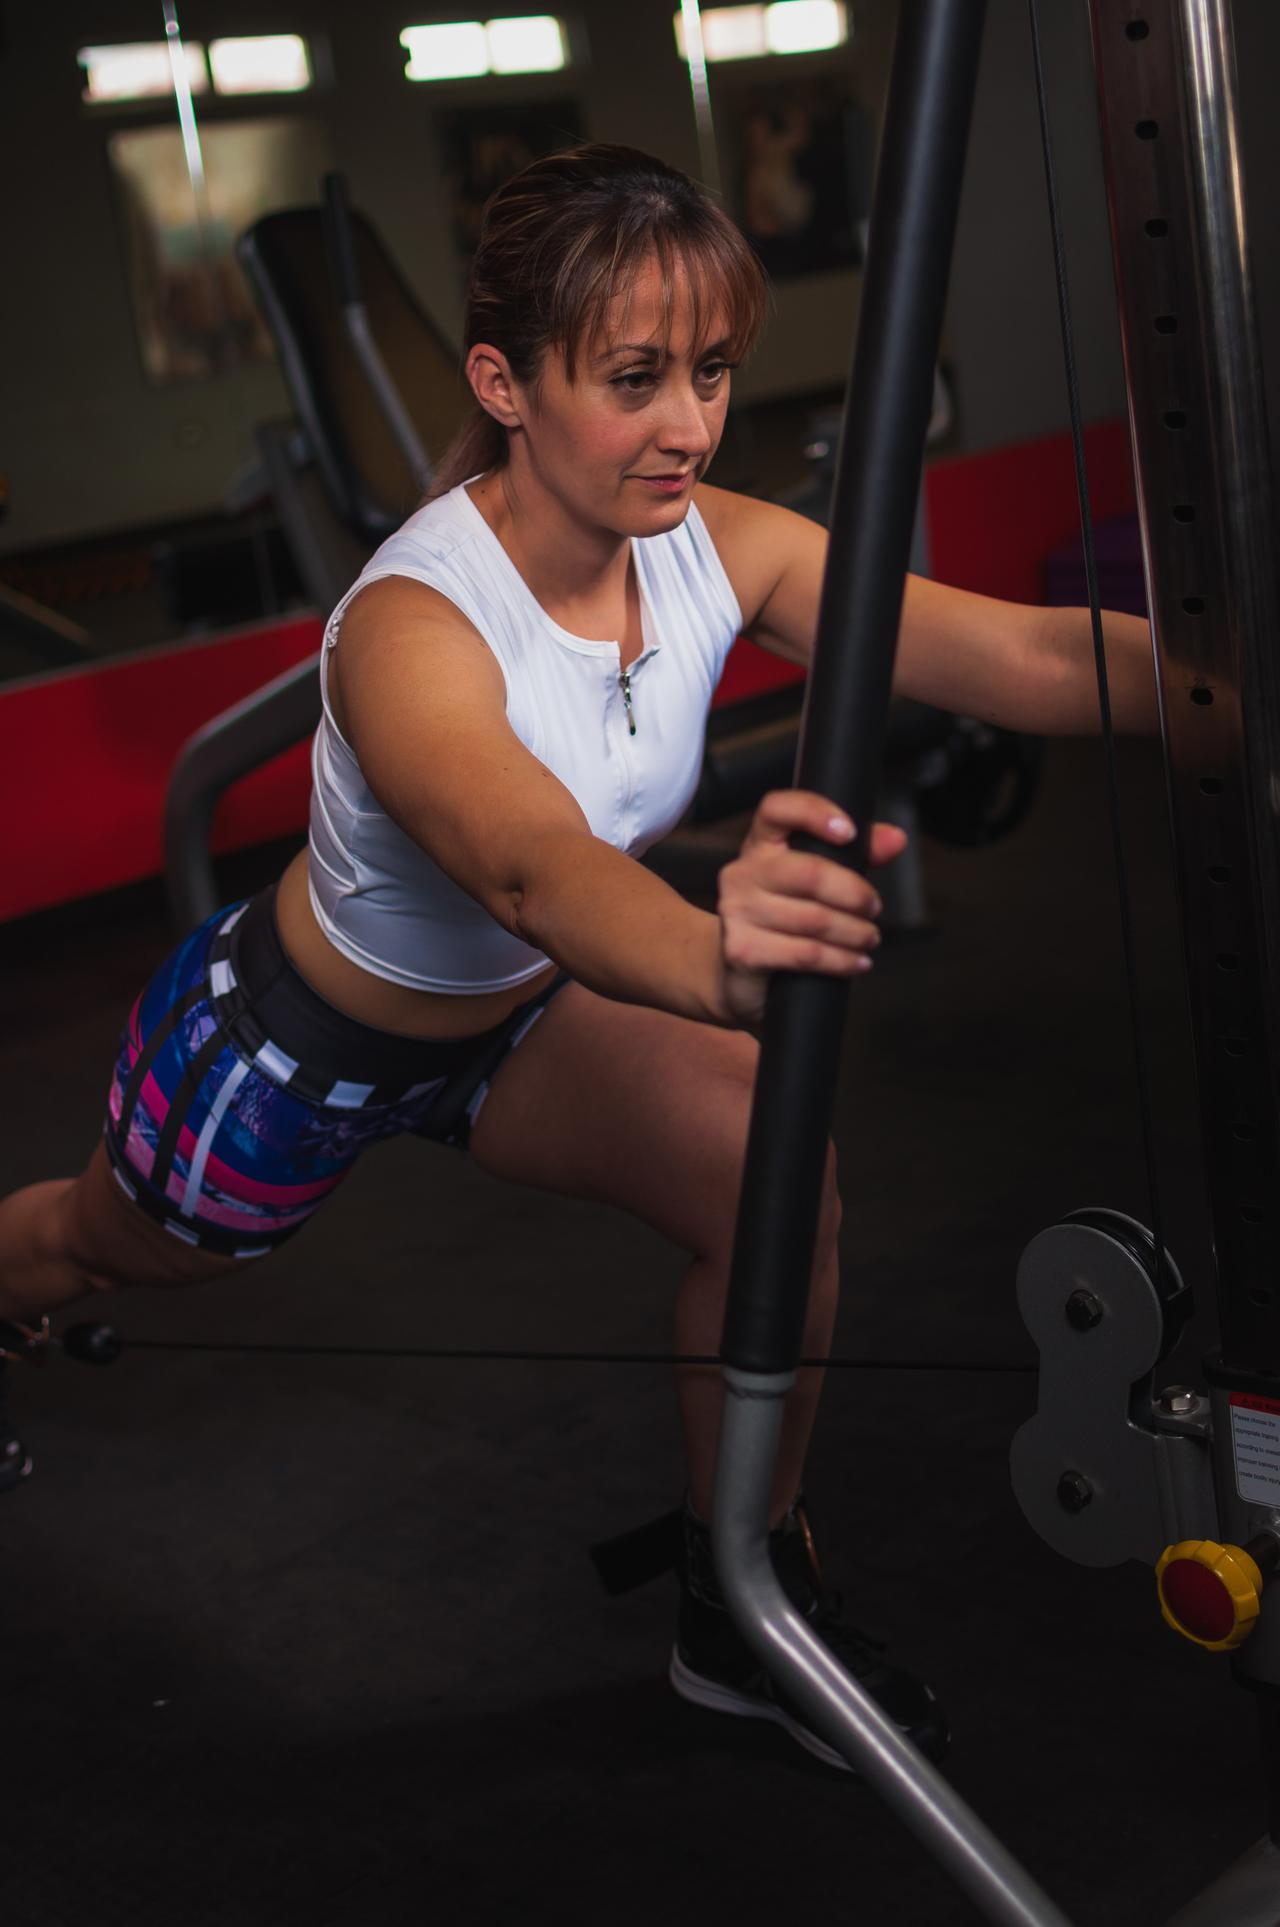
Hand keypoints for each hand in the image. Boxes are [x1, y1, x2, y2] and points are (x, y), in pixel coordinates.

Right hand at [716, 790, 906, 1025]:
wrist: (737, 969)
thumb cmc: (781, 916)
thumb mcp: (815, 879)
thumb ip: (856, 854)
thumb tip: (895, 839)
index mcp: (761, 844)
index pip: (778, 809)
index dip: (814, 813)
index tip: (849, 832)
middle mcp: (743, 872)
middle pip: (810, 873)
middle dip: (854, 893)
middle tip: (873, 907)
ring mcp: (738, 911)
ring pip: (814, 920)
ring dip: (854, 933)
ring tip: (869, 938)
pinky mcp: (743, 950)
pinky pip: (806, 953)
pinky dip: (841, 961)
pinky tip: (856, 962)